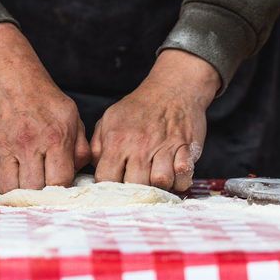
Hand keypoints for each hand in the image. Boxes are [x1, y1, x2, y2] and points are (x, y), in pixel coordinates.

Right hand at [0, 23, 90, 193]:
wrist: (11, 80)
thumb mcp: (73, 118)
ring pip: (10, 190)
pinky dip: (5, 187)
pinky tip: (15, 180)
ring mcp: (4, 147)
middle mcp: (28, 144)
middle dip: (41, 196)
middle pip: (33, 190)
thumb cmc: (46, 102)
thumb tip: (78, 178)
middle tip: (45, 192)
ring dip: (21, 194)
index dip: (62, 191)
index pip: (58, 182)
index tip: (62, 189)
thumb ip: (80, 150)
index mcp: (55, 137)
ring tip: (29, 188)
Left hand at [90, 49, 219, 190]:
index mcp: (116, 140)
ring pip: (161, 183)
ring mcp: (164, 147)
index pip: (106, 179)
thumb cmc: (139, 107)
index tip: (115, 186)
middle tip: (138, 184)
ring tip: (156, 179)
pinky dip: (180, 181)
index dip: (109, 189)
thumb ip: (97, 146)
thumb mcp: (109, 120)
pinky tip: (173, 173)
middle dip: (135, 191)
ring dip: (159, 187)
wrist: (173, 88)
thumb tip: (93, 171)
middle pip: (134, 186)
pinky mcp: (186, 148)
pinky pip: (183, 177)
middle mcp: (139, 145)